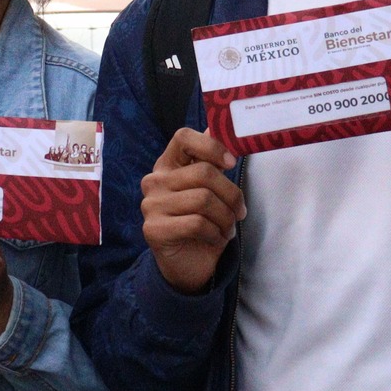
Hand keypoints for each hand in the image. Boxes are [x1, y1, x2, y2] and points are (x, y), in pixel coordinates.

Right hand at [141, 129, 244, 295]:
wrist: (187, 265)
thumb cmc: (201, 223)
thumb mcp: (209, 190)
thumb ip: (210, 161)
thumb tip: (219, 125)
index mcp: (167, 165)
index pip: (183, 137)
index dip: (210, 146)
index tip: (230, 163)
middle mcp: (154, 181)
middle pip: (203, 173)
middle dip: (231, 195)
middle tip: (240, 212)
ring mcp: (150, 205)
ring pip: (203, 200)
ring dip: (225, 218)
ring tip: (227, 228)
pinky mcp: (153, 229)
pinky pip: (196, 224)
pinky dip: (215, 233)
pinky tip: (216, 239)